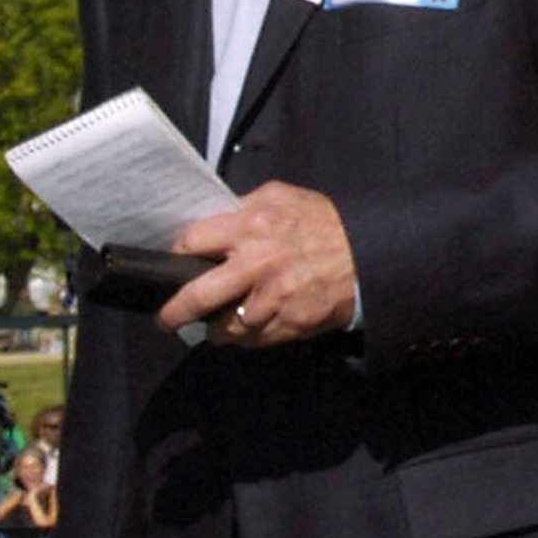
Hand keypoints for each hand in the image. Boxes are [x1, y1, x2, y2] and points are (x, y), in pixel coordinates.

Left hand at [158, 181, 357, 346]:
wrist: (370, 254)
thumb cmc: (324, 222)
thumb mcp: (284, 197)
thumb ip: (246, 205)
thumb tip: (213, 220)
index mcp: (252, 226)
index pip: (192, 242)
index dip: (178, 253)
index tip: (174, 263)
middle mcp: (257, 264)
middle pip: (195, 298)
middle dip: (174, 313)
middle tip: (167, 318)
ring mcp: (272, 300)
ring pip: (223, 328)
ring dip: (218, 327)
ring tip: (221, 322)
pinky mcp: (287, 325)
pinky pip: (252, 341)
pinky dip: (247, 336)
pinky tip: (252, 324)